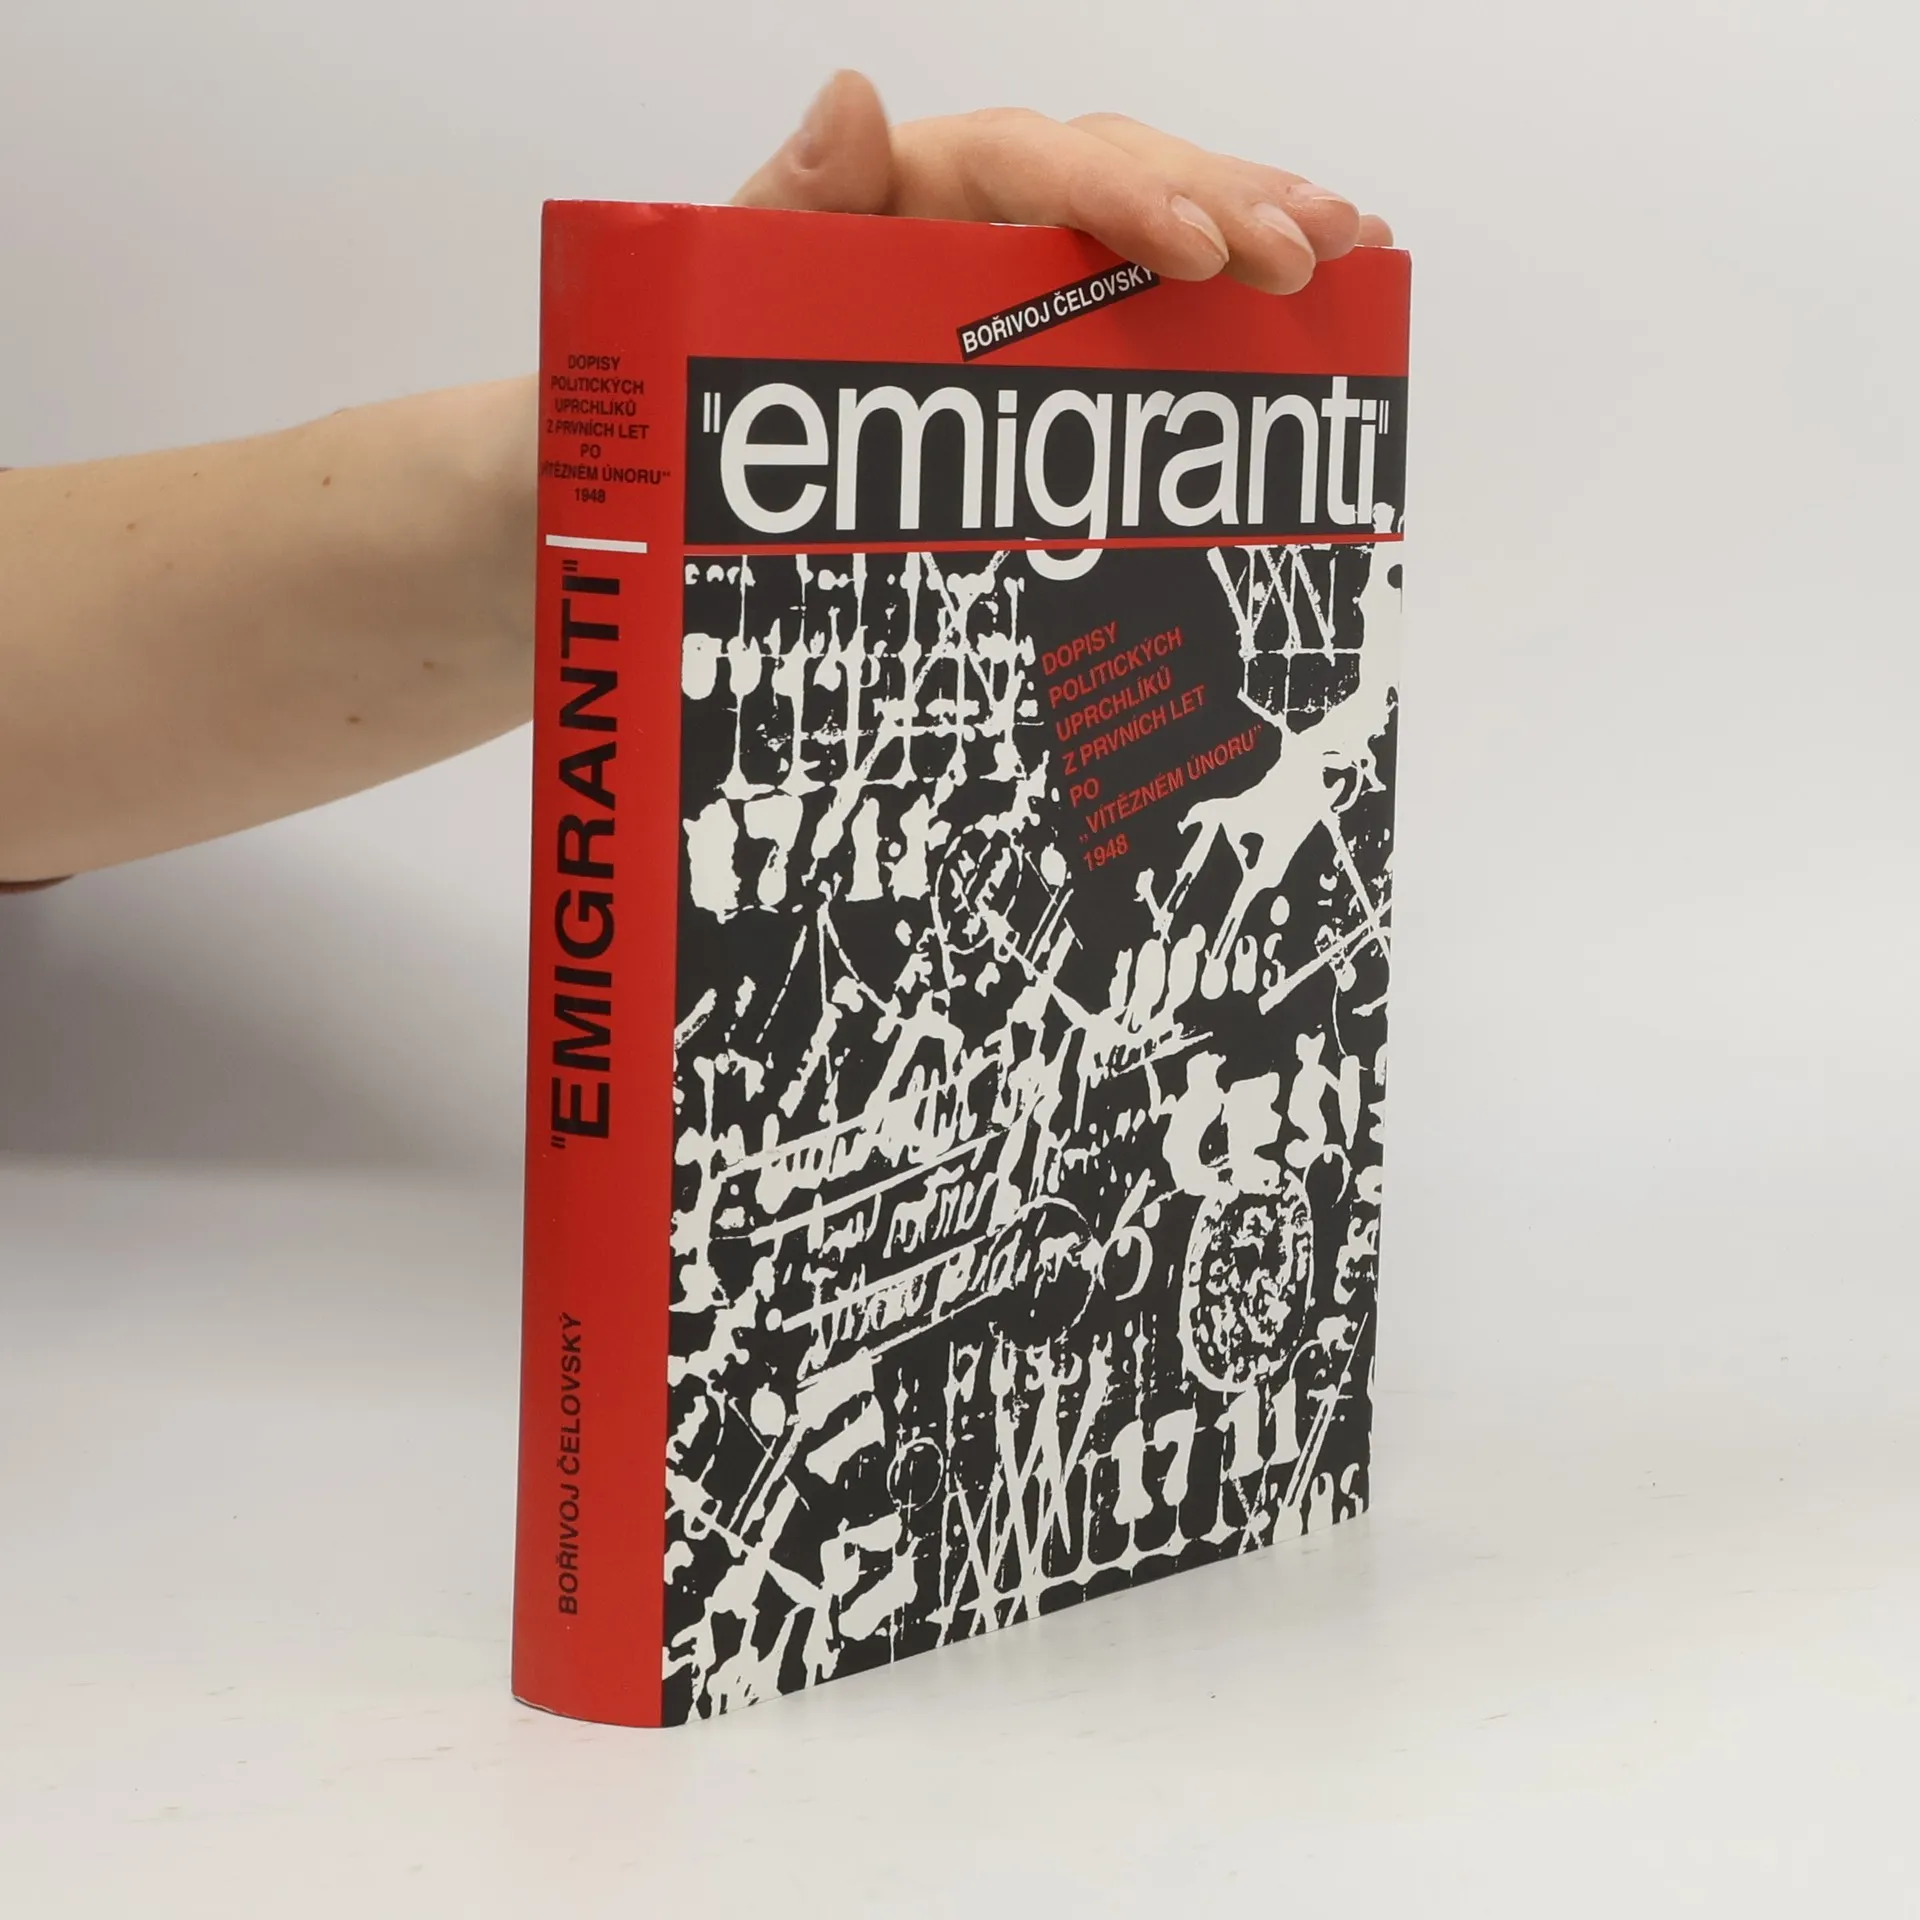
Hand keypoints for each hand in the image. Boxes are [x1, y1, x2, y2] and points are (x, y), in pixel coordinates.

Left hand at [734, 70, 1392, 297]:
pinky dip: (1241, 275)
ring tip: (1352, 243)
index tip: (1196, 254)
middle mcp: (988, 212)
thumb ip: (790, 203)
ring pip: (1159, 216)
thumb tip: (850, 97)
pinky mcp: (1060, 321)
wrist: (738, 452)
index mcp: (917, 189)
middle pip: (1124, 175)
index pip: (1035, 165)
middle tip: (1314, 248)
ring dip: (1258, 222)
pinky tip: (1328, 277)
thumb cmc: (734, 350)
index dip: (1123, 199)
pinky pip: (1158, 282)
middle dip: (1225, 203)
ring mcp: (1032, 265)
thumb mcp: (737, 283)